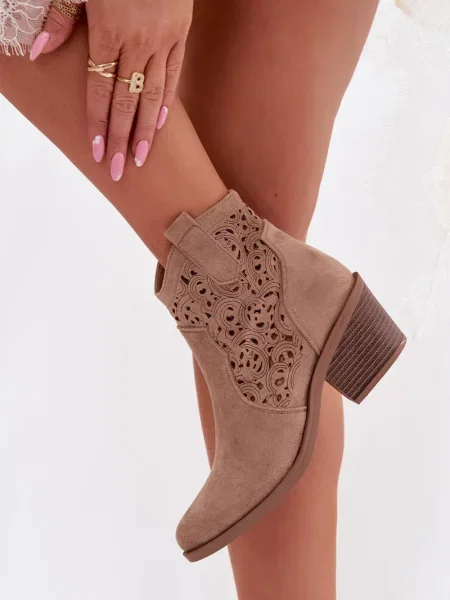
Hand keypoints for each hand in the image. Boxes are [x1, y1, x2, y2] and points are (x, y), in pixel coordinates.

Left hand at [30, 0, 192, 179]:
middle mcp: (138, 42)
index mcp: (109, 30)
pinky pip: (175, 74)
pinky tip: (161, 125)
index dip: (98, 123)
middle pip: (127, 101)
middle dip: (122, 138)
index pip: (100, 89)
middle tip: (120, 170)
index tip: (97, 152)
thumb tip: (38, 52)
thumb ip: (60, 19)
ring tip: (141, 158)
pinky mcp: (180, 35)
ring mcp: (163, 40)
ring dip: (146, 130)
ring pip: (154, 94)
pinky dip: (168, 101)